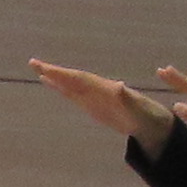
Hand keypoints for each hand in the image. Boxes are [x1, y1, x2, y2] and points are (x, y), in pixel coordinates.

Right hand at [28, 60, 171, 142]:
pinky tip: (50, 83)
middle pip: (72, 78)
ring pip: (70, 84)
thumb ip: (128, 99)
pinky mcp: (93, 105)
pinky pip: (73, 95)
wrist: (153, 123)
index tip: (46, 69)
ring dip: (55, 77)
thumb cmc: (148, 116)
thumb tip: (120, 86)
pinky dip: (61, 88)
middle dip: (54, 71)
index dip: (64, 74)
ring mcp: (94, 96)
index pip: (80, 79)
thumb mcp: (138, 110)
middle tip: (33, 62)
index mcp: (106, 88)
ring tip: (36, 69)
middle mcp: (98, 89)